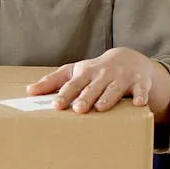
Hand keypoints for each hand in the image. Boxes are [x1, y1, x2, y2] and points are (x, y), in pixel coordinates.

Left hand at [26, 47, 169, 120]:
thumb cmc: (95, 70)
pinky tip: (138, 104)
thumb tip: (29, 91)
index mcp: (85, 73)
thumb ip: (52, 82)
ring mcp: (121, 78)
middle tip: (78, 109)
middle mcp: (102, 74)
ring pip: (114, 90)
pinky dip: (140, 96)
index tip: (55, 105)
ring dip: (107, 98)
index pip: (73, 84)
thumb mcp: (74, 72)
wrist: (128, 58)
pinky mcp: (139, 82)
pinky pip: (141, 90)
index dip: (64, 95)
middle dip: (85, 97)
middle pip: (92, 88)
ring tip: (100, 108)